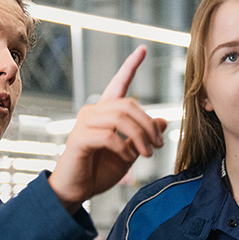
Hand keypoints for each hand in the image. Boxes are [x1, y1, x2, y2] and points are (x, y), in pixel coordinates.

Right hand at [48, 45, 167, 211]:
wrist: (76, 190)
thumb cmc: (99, 170)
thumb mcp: (130, 152)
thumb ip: (143, 136)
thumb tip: (162, 121)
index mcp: (105, 112)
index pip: (119, 83)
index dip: (130, 66)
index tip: (143, 49)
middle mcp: (93, 112)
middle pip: (128, 104)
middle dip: (149, 124)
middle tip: (158, 145)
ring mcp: (84, 124)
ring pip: (120, 118)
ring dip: (140, 136)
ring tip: (148, 153)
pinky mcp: (79, 139)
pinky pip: (109, 136)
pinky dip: (124, 147)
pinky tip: (127, 157)